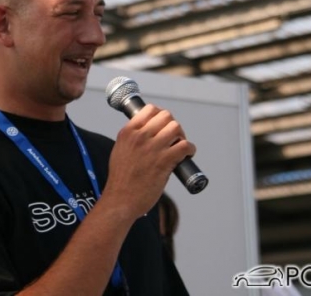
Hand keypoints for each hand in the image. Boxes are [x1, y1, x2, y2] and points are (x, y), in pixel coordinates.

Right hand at [102, 104, 195, 220]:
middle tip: (173, 138)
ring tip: (180, 147)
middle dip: (172, 126)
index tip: (163, 125)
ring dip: (181, 136)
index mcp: (127, 132)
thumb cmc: (121, 180)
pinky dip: (190, 149)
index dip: (160, 116)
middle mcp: (140, 137)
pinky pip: (185, 146)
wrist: (121, 200)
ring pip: (176, 127)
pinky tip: (187, 155)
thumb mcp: (120, 150)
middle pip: (166, 116)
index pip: (149, 109)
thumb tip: (148, 133)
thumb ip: (132, 139)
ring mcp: (152, 148)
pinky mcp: (164, 161)